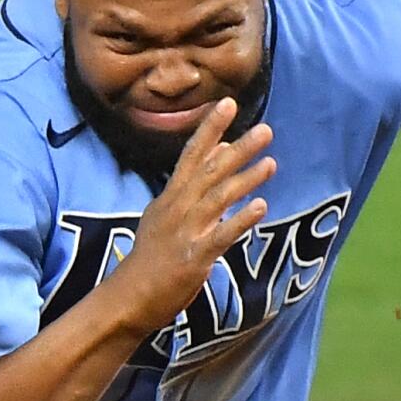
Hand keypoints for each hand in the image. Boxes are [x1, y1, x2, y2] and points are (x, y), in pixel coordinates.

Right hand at [115, 101, 275, 334]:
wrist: (129, 297)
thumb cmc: (151, 258)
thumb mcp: (165, 216)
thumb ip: (190, 188)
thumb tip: (217, 154)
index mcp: (171, 198)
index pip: (191, 154)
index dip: (210, 128)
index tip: (228, 103)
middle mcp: (177, 208)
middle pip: (210, 172)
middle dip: (239, 150)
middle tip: (265, 130)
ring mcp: (185, 231)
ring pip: (218, 198)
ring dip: (246, 179)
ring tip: (271, 163)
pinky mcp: (194, 257)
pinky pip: (221, 235)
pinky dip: (241, 220)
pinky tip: (261, 208)